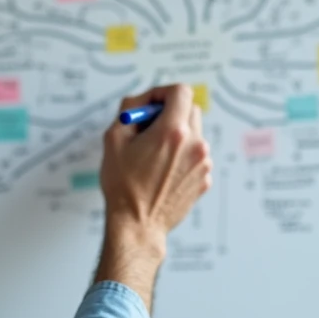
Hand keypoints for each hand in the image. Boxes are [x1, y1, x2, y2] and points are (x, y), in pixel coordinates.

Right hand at [96, 84, 211, 308]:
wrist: (137, 226)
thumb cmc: (122, 185)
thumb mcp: (114, 139)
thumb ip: (128, 111)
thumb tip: (140, 102)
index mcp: (173, 131)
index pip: (181, 91)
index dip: (163, 93)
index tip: (150, 105)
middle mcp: (194, 144)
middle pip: (191, 109)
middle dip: (170, 112)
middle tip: (149, 128)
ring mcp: (203, 163)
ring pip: (195, 134)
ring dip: (177, 136)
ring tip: (153, 156)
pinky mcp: (205, 179)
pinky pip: (196, 156)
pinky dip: (182, 156)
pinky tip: (162, 172)